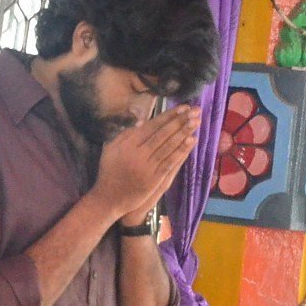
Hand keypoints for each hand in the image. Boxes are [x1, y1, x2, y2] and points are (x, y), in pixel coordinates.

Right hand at [92, 105, 199, 219]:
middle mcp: (138, 153)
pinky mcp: (154, 179)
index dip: (169, 115)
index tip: (183, 107)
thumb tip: (142, 119)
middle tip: (195, 110)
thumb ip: (125, 133)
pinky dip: (181, 151)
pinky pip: (170, 162)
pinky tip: (191, 141)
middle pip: (163, 134)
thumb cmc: (109, 171)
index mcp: (128, 144)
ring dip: (184, 133)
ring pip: (169, 146)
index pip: (153, 125)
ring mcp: (147, 167)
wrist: (109, 198)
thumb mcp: (110, 149)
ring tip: (196, 121)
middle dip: (180, 121)